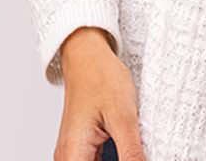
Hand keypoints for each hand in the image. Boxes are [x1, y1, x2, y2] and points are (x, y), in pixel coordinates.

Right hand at [56, 28, 144, 160]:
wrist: (88, 55)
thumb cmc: (99, 76)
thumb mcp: (123, 116)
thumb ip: (132, 152)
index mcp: (73, 153)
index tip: (137, 160)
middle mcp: (68, 156)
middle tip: (136, 153)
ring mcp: (74, 153)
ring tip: (134, 151)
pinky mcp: (82, 148)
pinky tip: (129, 153)